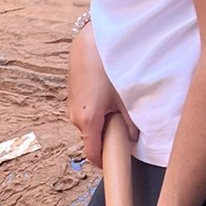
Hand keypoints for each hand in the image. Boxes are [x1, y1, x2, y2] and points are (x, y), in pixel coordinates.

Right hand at [67, 22, 134, 165]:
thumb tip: (134, 137)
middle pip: (91, 138)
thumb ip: (130, 122)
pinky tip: (107, 94)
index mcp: (88, 121)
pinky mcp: (72, 95)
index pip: (93, 153)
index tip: (116, 164)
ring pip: (88, 124)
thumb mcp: (125, 97)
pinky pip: (84, 111)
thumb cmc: (108, 68)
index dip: (104, 163)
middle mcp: (75, 117)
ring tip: (117, 106)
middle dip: (107, 137)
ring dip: (101, 122)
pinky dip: (96, 110)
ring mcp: (71, 106)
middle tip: (125, 130)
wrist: (90, 41)